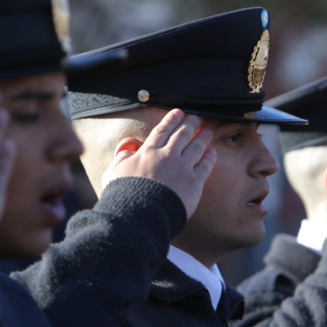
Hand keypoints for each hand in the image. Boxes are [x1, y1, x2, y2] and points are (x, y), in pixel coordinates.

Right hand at [101, 109, 216, 218]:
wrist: (140, 214)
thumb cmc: (123, 195)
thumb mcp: (113, 172)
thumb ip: (121, 157)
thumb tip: (128, 148)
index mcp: (147, 152)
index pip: (161, 131)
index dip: (171, 120)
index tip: (178, 112)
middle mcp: (166, 156)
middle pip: (181, 135)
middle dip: (190, 124)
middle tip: (197, 117)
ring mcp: (182, 168)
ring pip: (195, 147)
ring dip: (202, 137)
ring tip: (208, 131)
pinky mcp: (194, 183)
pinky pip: (205, 166)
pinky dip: (209, 158)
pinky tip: (212, 153)